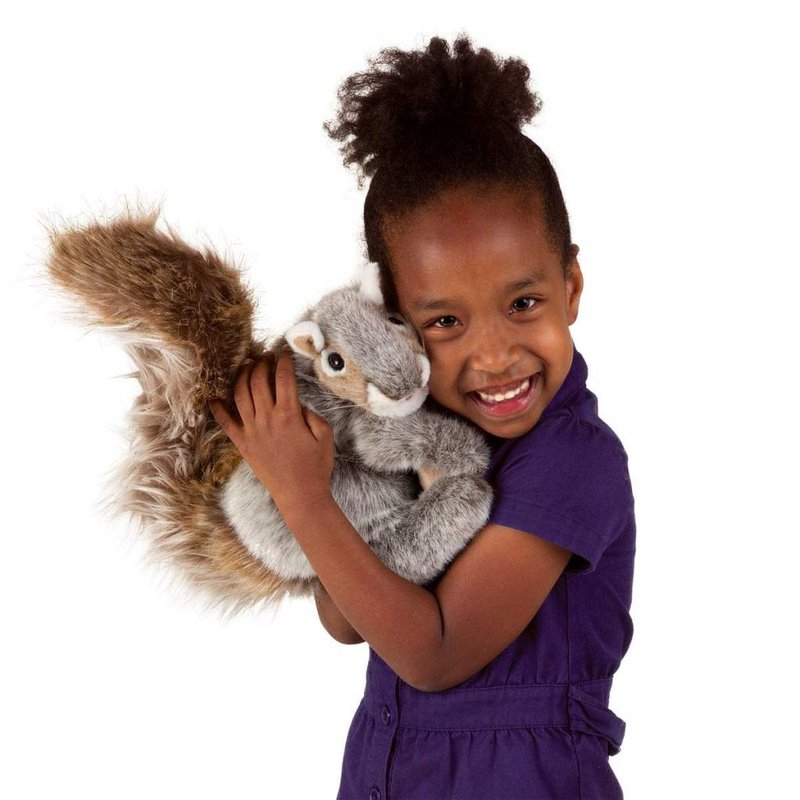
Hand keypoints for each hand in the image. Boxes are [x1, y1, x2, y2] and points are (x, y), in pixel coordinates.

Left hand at [209, 351, 334, 513]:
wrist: (300, 495)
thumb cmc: (316, 466)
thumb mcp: (325, 435)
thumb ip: (311, 414)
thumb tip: (297, 402)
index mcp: (289, 415)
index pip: (283, 378)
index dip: (283, 361)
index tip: (284, 352)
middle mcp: (267, 419)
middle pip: (258, 381)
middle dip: (262, 363)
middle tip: (266, 357)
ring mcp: (252, 431)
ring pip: (240, 395)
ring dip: (242, 377)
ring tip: (247, 367)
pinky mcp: (243, 444)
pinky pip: (225, 423)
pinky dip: (217, 409)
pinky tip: (213, 398)